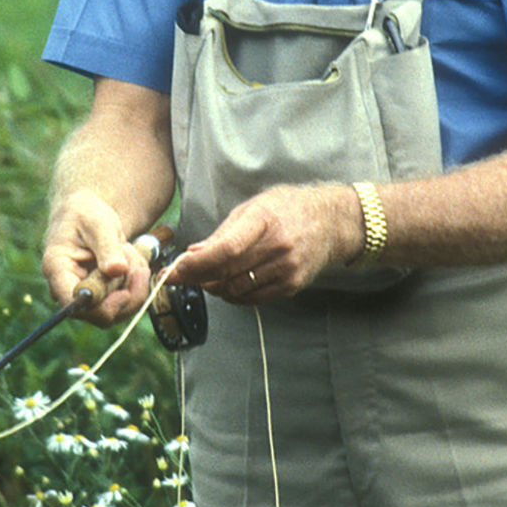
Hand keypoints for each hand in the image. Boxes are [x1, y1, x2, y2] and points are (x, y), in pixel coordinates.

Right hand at [42, 189, 151, 326]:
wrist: (87, 215)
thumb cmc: (87, 215)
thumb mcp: (98, 223)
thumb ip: (107, 246)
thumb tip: (116, 271)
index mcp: (57, 269)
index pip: (73, 304)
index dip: (100, 307)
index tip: (124, 292)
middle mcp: (67, 289)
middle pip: (99, 314)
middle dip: (126, 288)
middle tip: (132, 255)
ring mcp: (85, 296)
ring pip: (117, 310)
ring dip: (134, 283)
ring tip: (130, 251)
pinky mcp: (101, 298)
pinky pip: (125, 302)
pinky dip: (136, 282)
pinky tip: (132, 260)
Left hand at [168, 183, 362, 303]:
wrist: (331, 222)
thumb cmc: (288, 209)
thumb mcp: (254, 208)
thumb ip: (223, 233)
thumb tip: (193, 253)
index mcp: (264, 220)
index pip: (226, 249)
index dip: (197, 264)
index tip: (175, 270)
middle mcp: (278, 246)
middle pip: (228, 272)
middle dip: (197, 278)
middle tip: (179, 276)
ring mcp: (287, 268)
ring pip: (237, 290)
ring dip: (214, 288)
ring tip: (206, 278)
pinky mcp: (292, 285)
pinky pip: (254, 299)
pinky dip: (234, 295)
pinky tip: (228, 285)